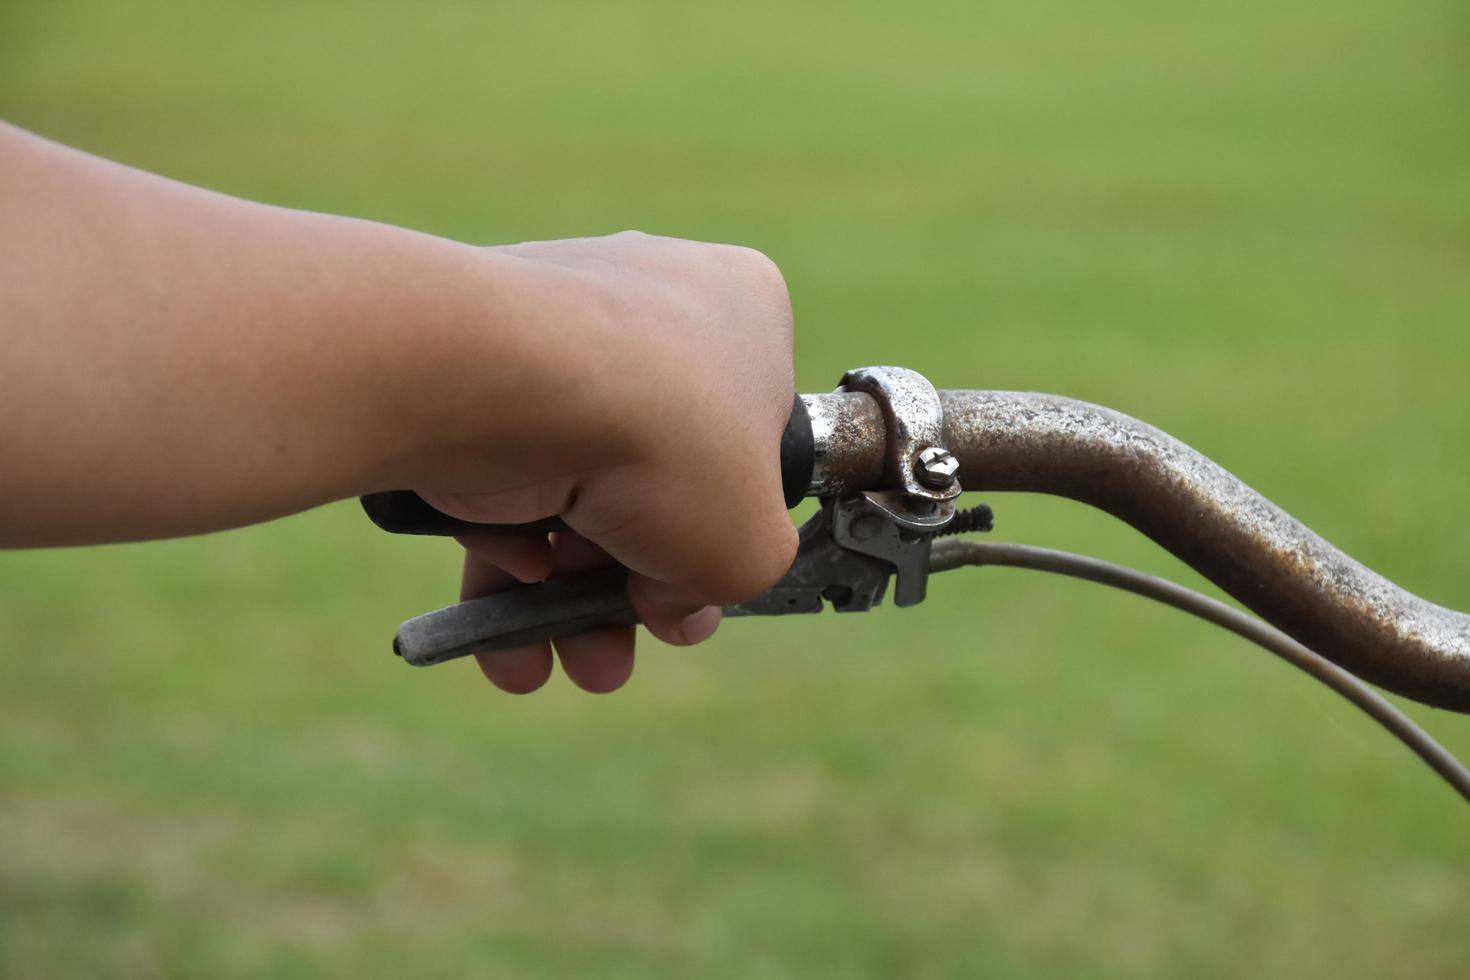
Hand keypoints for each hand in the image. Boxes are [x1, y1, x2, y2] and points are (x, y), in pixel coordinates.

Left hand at [418, 232, 797, 692]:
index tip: (698, 593)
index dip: (728, 527)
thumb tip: (672, 600)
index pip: (753, 437)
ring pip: (572, 487)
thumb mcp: (753, 543)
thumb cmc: (664, 439)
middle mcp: (652, 301)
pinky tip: (501, 624)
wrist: (505, 378)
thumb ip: (739, 574)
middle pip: (655, 477)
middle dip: (630, 590)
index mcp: (745, 311)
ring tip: (559, 669)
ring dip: (562, 602)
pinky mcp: (473, 368)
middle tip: (614, 657)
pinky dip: (502, 554)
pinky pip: (502, 473)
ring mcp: (557, 328)